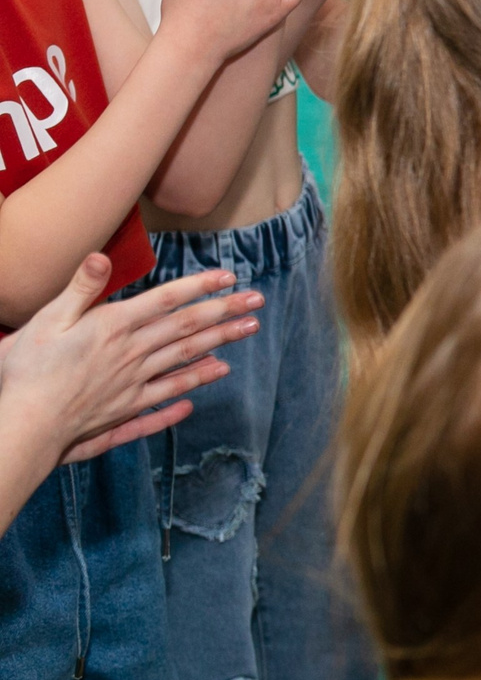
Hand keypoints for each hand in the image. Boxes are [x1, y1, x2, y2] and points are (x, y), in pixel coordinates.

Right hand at [0, 257, 260, 462]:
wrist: (22, 424)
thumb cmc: (27, 370)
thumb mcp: (47, 320)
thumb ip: (79, 289)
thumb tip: (100, 256)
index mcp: (113, 327)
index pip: (166, 300)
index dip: (199, 286)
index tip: (229, 277)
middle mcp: (131, 353)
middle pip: (186, 328)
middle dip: (224, 311)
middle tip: (257, 301)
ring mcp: (133, 383)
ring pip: (186, 359)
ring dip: (220, 342)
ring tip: (249, 330)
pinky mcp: (127, 409)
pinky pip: (168, 396)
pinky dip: (192, 387)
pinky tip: (212, 380)